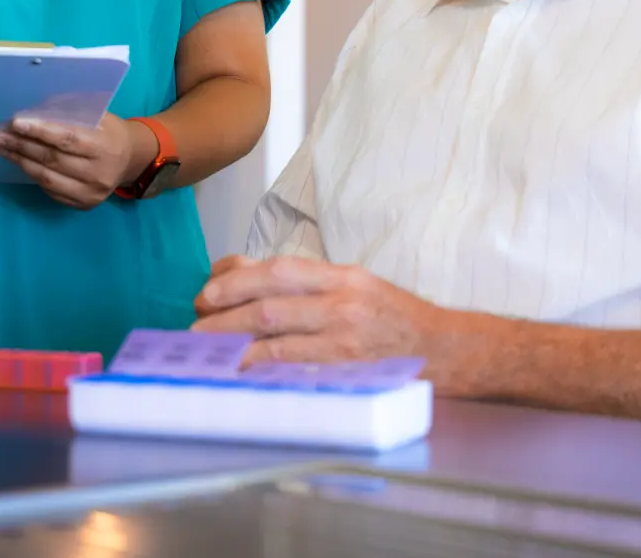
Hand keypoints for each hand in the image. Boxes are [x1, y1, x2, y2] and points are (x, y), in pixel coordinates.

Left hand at [0, 113, 147, 209]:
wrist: (130, 159)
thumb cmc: (109, 130)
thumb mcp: (98, 116)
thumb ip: (70, 116)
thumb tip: (31, 114)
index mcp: (104, 146)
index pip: (67, 139)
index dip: (40, 131)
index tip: (15, 123)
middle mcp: (98, 173)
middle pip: (52, 159)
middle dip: (21, 145)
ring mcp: (90, 193)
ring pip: (46, 178)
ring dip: (20, 161)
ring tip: (1, 148)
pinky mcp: (83, 205)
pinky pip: (50, 190)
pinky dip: (32, 174)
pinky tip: (19, 161)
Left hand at [192, 254, 445, 366]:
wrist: (443, 350)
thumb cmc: (393, 317)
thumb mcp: (355, 284)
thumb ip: (307, 281)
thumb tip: (246, 273)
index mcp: (343, 276)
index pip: (280, 270)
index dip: (238, 279)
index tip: (210, 290)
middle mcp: (343, 303)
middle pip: (270, 303)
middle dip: (225, 313)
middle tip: (197, 323)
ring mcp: (345, 339)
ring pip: (276, 337)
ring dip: (235, 344)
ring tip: (208, 349)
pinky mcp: (346, 371)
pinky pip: (294, 369)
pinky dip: (263, 369)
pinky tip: (242, 371)